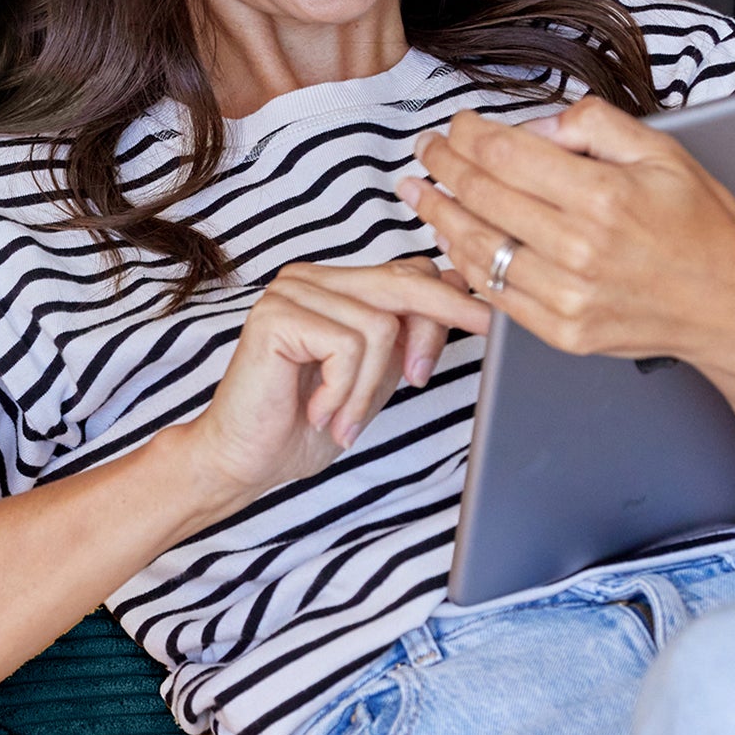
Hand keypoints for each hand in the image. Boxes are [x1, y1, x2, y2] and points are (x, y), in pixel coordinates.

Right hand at [182, 258, 489, 506]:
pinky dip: (343, 390)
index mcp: (336, 285)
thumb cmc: (305, 424)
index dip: (452, 302)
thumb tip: (460, 295)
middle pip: (403, 283)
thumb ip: (407, 338)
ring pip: (379, 326)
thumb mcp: (374, 377)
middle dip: (438, 325)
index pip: (410, 273)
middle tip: (451, 362)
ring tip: (341, 420)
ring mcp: (292, 291)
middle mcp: (312, 278)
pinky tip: (319, 411)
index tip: (492, 324)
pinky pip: (348, 345)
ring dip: (367, 388)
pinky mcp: (277, 315)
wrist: (243, 460)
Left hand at [396, 96, 734, 378]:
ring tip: (421, 191)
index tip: (457, 125)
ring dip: (440, 214)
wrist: (731, 306)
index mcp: (604, 195)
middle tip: (428, 150)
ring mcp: (568, 295)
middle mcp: (580, 248)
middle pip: (483, 196)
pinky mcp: (562, 331)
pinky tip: (453, 239)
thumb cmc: (703, 229)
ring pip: (479, 247)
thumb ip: (597, 125)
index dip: (469, 135)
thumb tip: (539, 124)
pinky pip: (496, 294)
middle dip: (445, 165)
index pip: (507, 154)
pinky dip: (467, 263)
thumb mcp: (664, 153)